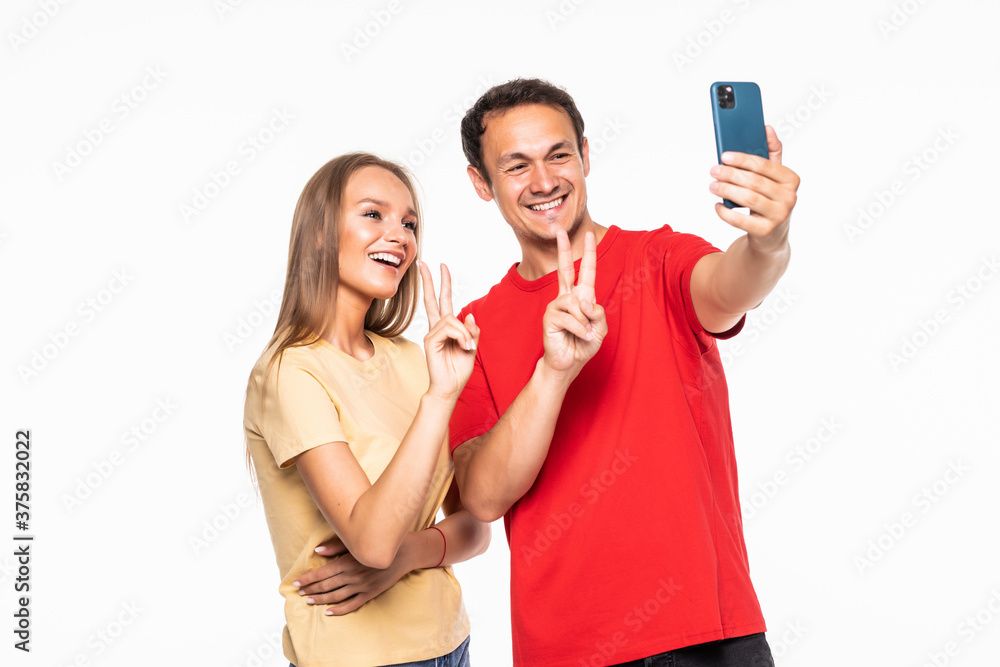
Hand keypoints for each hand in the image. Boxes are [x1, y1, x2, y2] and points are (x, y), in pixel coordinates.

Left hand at [294, 535, 407, 615]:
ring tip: (309, 600)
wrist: (406, 552)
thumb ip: (337, 547)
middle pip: (327, 585)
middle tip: (300, 593)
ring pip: (336, 596)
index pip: (323, 572)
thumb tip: (318, 551)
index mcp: (349, 561)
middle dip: (311, 589)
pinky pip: (352, 604)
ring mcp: (362, 586)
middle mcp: (353, 575)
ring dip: (321, 599)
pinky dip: (339, 609)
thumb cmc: (381, 542)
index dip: (308, 578)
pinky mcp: (371, 593)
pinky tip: (329, 611)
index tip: (296, 582)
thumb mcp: (358, 542)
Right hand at [418, 261, 480, 402]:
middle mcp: (437, 328)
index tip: (442, 267)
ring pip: (451, 318)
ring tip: (467, 346)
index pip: (443, 301)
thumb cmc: (459, 370)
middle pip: (433, 299)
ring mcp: (432, 333)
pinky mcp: (430, 340)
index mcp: (447, 328)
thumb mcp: (472, 347)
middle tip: (423, 264)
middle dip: (430, 281)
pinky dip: (460, 336)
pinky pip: (448, 328)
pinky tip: (463, 346)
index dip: (443, 284)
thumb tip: (468, 315)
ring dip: (464, 332)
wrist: (450, 387)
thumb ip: (472, 331)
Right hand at [541, 230, 606, 374]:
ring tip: (583, 334)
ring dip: (585, 322)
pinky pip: (571, 317)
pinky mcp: (550, 317)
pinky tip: (578, 336)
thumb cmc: (583, 345)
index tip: (588, 235)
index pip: (585, 272)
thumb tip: (583, 300)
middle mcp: (567, 298)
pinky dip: (579, 329)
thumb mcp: (600, 328)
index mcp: (581, 297)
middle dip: (564, 249)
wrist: (568, 363)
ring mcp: (556, 306)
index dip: (588, 253)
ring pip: (577, 303)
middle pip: (565, 269)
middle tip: (559, 230)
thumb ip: (598, 312)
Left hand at [709, 125, 799, 253]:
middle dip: (730, 175)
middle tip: (714, 170)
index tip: (724, 155)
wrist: (771, 236)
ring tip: (713, 186)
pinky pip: (741, 220)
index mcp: (791, 179)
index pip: (765, 165)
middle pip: (754, 182)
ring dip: (726, 190)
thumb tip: (767, 128)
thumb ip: (772, 153)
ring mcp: (779, 216)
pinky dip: (726, 212)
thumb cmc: (770, 200)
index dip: (743, 159)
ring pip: (748, 199)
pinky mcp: (766, 232)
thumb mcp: (774, 178)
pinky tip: (717, 206)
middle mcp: (789, 197)